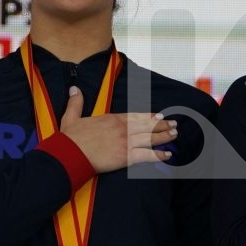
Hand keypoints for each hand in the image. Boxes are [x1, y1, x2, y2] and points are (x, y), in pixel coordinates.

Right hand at [58, 86, 177, 173]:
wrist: (70, 154)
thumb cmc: (70, 138)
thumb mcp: (71, 117)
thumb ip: (76, 102)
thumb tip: (74, 89)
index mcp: (112, 119)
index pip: (135, 116)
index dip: (148, 117)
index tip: (158, 116)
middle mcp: (122, 128)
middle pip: (146, 126)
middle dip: (162, 125)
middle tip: (174, 124)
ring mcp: (125, 142)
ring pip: (150, 138)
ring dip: (164, 136)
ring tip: (174, 135)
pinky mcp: (125, 156)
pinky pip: (146, 155)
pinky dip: (158, 155)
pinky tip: (167, 154)